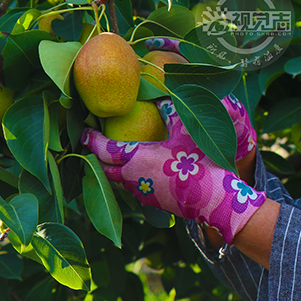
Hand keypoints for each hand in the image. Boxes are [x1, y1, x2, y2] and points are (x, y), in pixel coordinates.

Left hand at [82, 95, 264, 243]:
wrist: (216, 198)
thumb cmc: (200, 160)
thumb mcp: (185, 129)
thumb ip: (168, 111)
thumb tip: (159, 97)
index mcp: (136, 158)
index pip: (104, 149)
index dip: (92, 139)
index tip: (84, 131)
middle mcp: (134, 179)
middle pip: (105, 169)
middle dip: (98, 156)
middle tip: (97, 143)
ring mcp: (143, 194)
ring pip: (119, 181)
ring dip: (114, 169)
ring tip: (116, 156)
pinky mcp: (154, 203)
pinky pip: (134, 189)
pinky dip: (129, 178)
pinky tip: (139, 170)